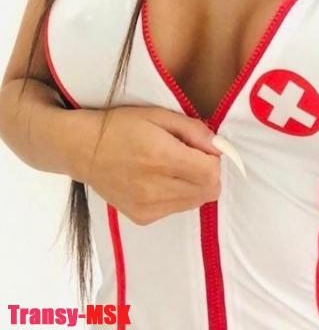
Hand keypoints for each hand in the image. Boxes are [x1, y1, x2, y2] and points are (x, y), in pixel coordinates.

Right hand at [79, 106, 222, 224]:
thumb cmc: (122, 125)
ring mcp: (148, 207)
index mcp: (161, 158)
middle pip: (208, 192)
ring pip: (195, 203)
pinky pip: (176, 209)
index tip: (203, 147)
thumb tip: (219, 146)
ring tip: (172, 167)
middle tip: (190, 156)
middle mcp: (155, 188)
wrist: (84, 150)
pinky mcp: (142, 218)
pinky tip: (159, 179)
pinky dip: (177, 195)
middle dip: (207, 173)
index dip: (214, 159)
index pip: (211, 173)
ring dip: (194, 185)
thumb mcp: (159, 115)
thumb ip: (193, 130)